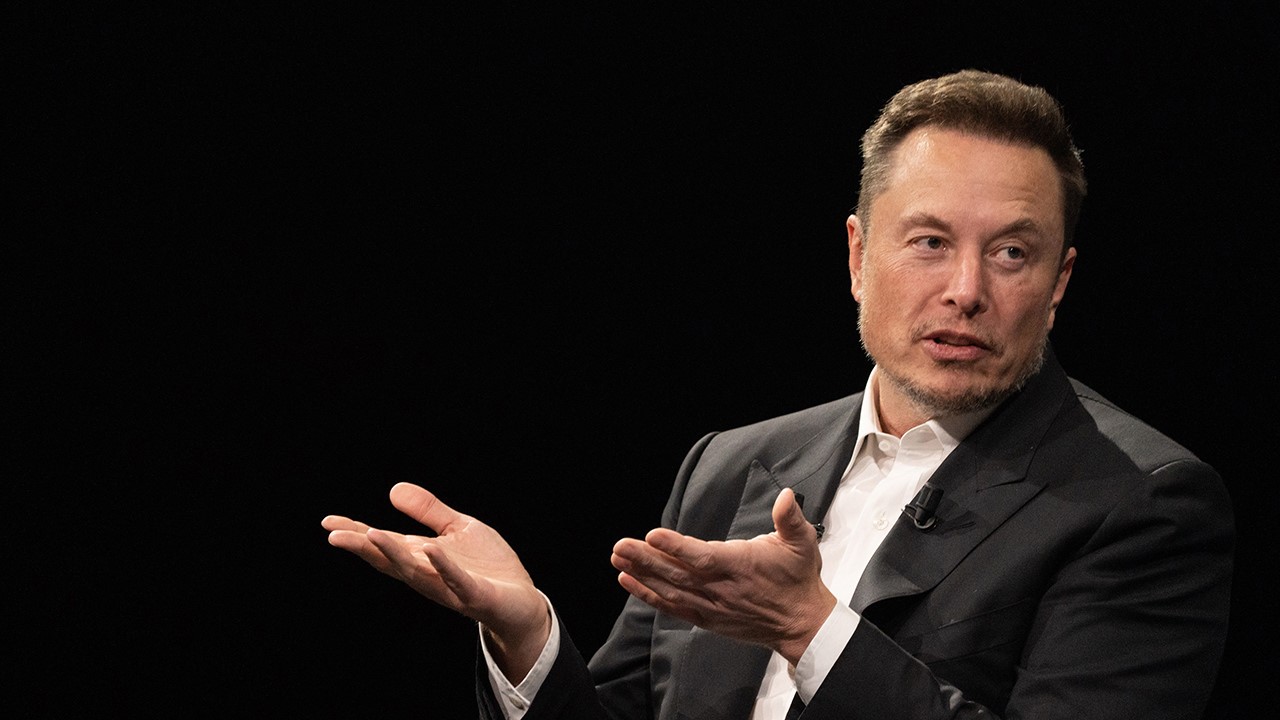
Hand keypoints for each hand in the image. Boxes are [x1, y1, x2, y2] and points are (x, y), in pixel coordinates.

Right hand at [322, 482, 549, 679]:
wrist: (521, 600)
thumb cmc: (488, 566)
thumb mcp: (458, 528)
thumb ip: (428, 511)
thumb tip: (392, 489)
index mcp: (422, 556)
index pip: (383, 543)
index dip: (356, 533)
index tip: (328, 522)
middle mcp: (428, 573)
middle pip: (389, 560)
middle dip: (363, 547)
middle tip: (334, 535)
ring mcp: (449, 585)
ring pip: (416, 572)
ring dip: (393, 554)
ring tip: (371, 535)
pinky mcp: (475, 595)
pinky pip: (457, 581)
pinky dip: (444, 567)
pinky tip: (432, 550)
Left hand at [610, 488, 835, 664]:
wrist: (802, 624)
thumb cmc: (799, 580)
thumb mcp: (802, 543)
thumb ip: (791, 519)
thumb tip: (786, 496)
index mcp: (741, 566)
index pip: (703, 557)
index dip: (676, 547)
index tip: (653, 535)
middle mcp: (722, 589)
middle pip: (678, 574)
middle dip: (647, 559)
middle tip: (621, 546)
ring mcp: (712, 606)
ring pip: (671, 590)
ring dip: (642, 575)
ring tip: (618, 559)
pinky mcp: (707, 618)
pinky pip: (672, 607)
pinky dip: (649, 596)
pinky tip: (629, 581)